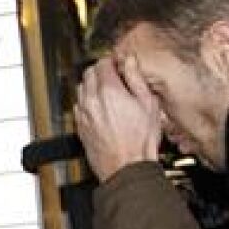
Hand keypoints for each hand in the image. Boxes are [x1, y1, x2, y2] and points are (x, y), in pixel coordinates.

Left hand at [74, 54, 163, 182]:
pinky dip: (87, 101)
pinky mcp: (80, 127)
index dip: (111, 61)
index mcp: (109, 91)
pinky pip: (79, 106)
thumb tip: (130, 63)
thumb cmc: (140, 142)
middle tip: (112, 74)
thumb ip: (137, 79)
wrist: (126, 168)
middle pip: (88, 73)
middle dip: (100, 70)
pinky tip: (99, 107)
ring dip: (92, 84)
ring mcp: (84, 114)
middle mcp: (92, 101)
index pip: (103, 63)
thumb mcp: (149, 104)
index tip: (118, 64)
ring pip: (81, 88)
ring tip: (106, 90)